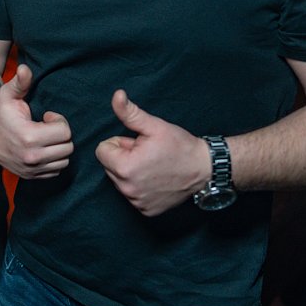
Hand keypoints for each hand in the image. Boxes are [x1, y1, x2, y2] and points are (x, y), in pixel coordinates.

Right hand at [0, 64, 72, 178]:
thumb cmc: (0, 112)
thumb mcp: (8, 94)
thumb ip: (20, 82)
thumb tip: (25, 68)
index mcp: (29, 136)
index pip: (65, 132)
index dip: (59, 121)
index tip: (47, 117)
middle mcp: (31, 157)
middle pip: (67, 147)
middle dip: (61, 135)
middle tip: (47, 127)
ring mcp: (31, 169)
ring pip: (64, 160)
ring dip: (59, 148)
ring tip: (45, 138)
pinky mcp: (31, 176)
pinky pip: (56, 170)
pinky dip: (53, 160)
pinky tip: (42, 148)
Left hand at [95, 90, 208, 215]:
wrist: (204, 168)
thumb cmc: (179, 146)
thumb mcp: (154, 126)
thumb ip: (129, 112)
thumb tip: (116, 94)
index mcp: (125, 168)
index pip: (102, 150)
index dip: (119, 144)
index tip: (138, 144)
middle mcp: (127, 189)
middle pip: (109, 166)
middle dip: (124, 158)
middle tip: (147, 154)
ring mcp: (137, 202)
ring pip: (119, 180)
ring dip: (130, 172)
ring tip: (153, 166)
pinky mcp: (146, 211)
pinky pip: (131, 194)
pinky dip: (140, 186)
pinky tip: (156, 180)